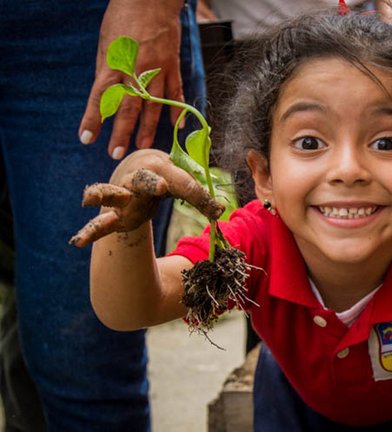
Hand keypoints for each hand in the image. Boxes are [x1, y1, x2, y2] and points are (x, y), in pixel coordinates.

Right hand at [69, 149, 223, 246]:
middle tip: (160, 186)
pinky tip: (77, 242)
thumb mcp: (183, 184)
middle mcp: (137, 179)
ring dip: (103, 194)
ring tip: (90, 199)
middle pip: (143, 179)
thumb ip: (200, 197)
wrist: (133, 172)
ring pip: (110, 193)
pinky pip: (98, 225)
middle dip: (150, 182)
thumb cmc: (164, 178)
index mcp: (159, 167)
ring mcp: (121, 196)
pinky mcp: (113, 215)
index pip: (182, 182)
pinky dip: (88, 232)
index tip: (216, 209)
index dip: (199, 195)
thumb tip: (220, 210)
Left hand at [79, 0, 186, 158]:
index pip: (101, 96)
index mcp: (115, 63)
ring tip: (143, 145)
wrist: (150, 1)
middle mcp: (136, 69)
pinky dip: (176, 110)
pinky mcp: (173, 66)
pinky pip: (176, 93)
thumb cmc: (122, 21)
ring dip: (148, 127)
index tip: (86, 138)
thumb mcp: (107, 45)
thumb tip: (107, 100)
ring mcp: (158, 69)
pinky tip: (176, 126)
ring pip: (153, 104)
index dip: (93, 118)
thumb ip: (108, 73)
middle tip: (116, 152)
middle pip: (128, 107)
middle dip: (122, 131)